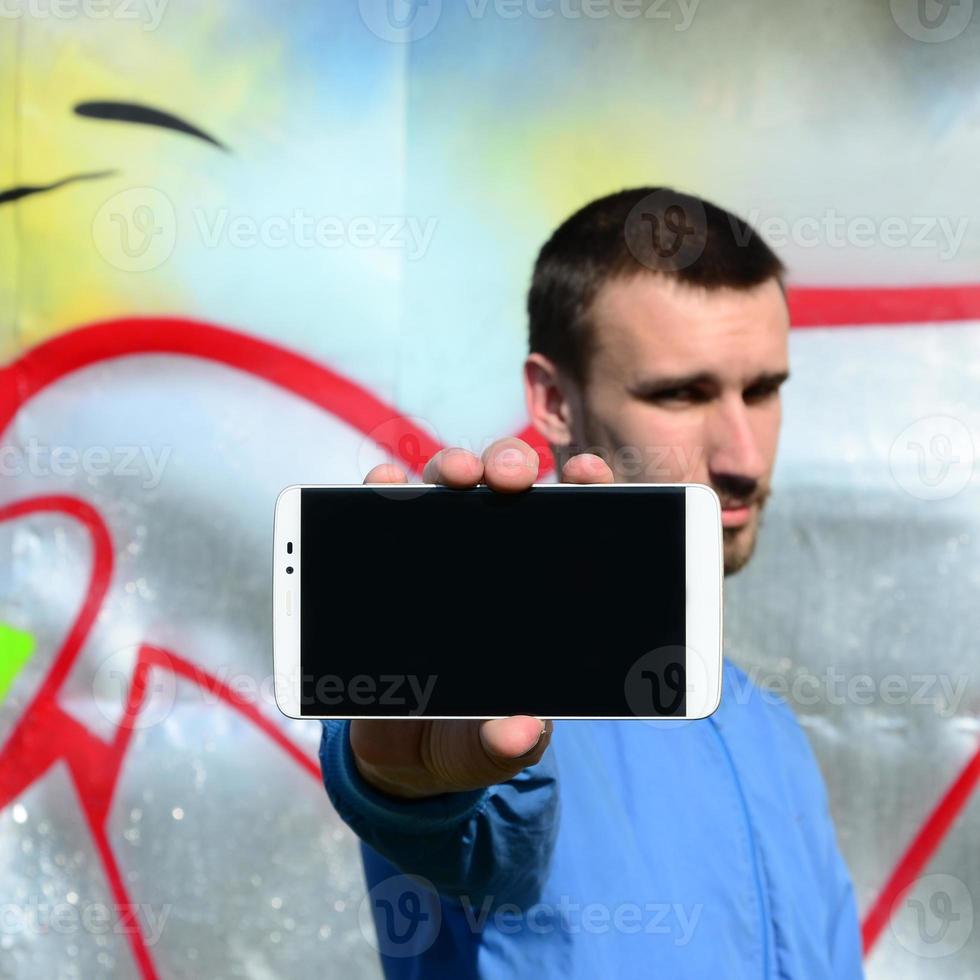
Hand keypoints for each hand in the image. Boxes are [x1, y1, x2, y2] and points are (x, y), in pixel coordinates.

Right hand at [349, 437, 613, 797]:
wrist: (401, 751)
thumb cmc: (467, 738)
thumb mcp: (491, 747)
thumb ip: (506, 743)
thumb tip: (521, 731)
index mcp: (538, 595)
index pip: (572, 524)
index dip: (585, 489)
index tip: (588, 474)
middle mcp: (490, 562)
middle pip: (507, 491)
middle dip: (512, 468)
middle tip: (512, 478)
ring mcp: (437, 555)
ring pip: (448, 487)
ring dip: (454, 466)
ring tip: (457, 474)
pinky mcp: (386, 562)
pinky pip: (382, 511)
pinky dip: (385, 486)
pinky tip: (385, 481)